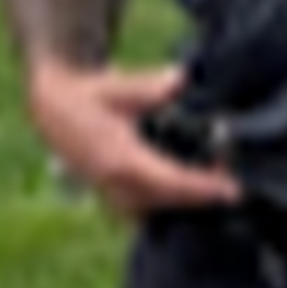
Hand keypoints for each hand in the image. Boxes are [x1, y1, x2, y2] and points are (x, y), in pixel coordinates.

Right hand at [29, 59, 244, 216]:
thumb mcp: (113, 86)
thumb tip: (179, 79)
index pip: (169, 181)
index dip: (202, 187)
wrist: (52, 111)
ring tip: (217, 181)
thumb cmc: (86, 97)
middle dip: (203, 194)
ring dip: (189, 198)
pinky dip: (173, 201)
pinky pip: (150, 208)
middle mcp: (116, 184)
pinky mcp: (114, 197)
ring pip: (161, 208)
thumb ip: (147, 87)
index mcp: (118, 160)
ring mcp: (113, 195)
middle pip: (171, 201)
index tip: (232, 189)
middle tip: (234, 183)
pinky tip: (194, 189)